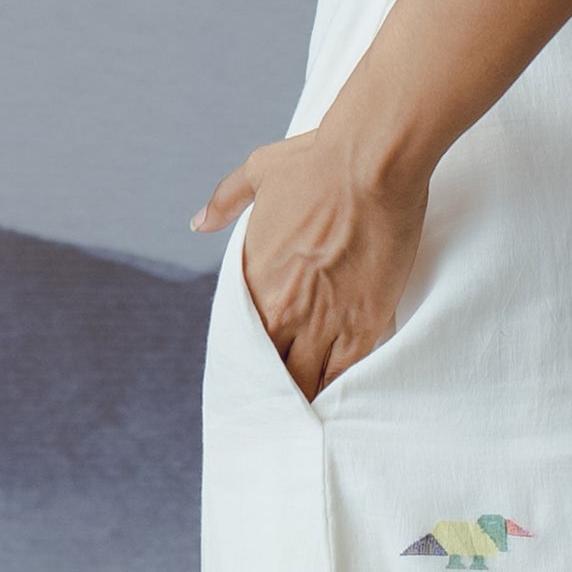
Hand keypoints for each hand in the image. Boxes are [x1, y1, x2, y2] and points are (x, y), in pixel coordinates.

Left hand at [194, 131, 427, 397]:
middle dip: (275, 385)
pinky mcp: (364, 324)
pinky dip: (340, 387)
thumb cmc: (317, 161)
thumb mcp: (259, 171)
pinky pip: (347, 373)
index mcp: (253, 280)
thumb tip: (200, 221)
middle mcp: (283, 309)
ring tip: (308, 409)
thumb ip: (225, 199)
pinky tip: (340, 400)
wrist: (371, 163)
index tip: (255, 368)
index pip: (241, 340)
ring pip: (308, 379)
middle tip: (280, 400)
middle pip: (271, 370)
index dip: (248, 359)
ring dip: (306, 392)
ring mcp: (325, 321)